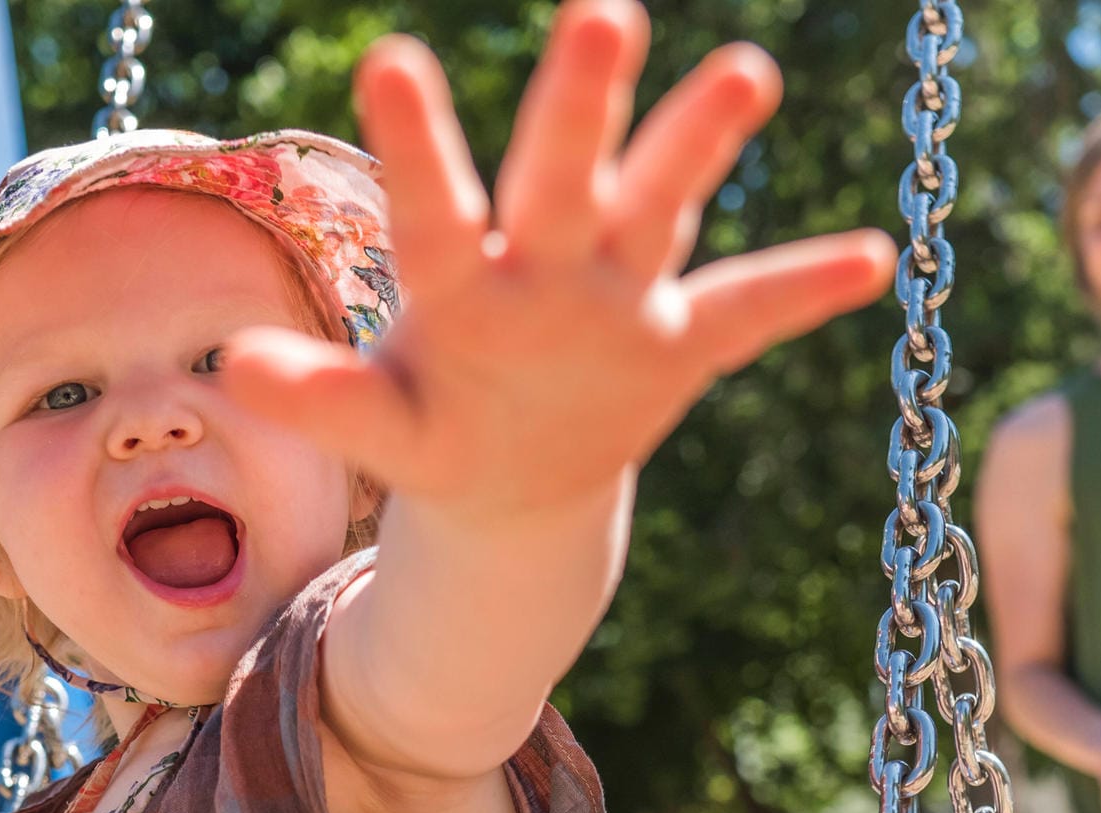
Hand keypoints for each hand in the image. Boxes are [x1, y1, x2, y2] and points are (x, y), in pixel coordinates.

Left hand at [223, 0, 894, 521]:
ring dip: (696, 146)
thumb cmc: (436, 425)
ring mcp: (615, 294)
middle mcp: (542, 262)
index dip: (415, 142)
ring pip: (659, 206)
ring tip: (748, 72)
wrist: (512, 478)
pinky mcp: (677, 342)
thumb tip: (227, 366)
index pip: (435, 204)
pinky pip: (748, 312)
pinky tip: (873, 258)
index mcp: (460, 279)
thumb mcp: (383, 428)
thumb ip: (323, 397)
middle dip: (579, 106)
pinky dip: (803, 289)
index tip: (390, 56)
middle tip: (601, 14)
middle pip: (559, 177)